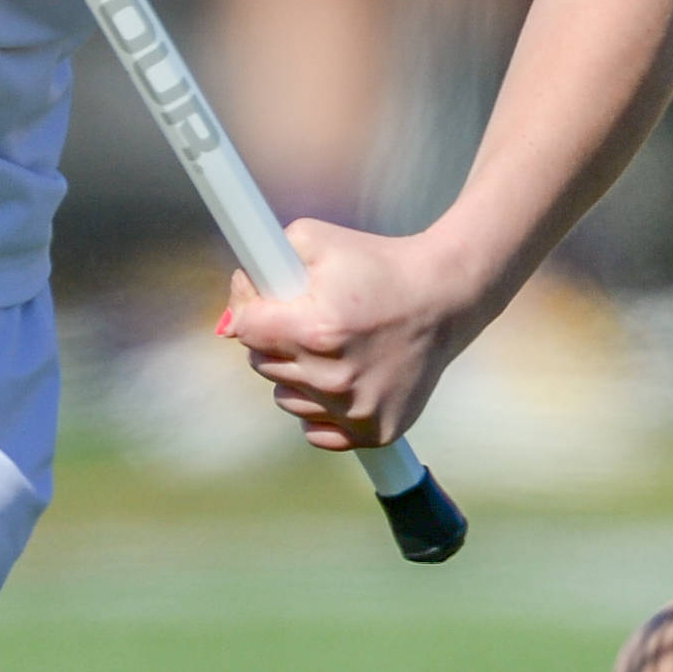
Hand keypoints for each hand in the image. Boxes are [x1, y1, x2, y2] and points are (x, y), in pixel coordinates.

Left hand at [219, 222, 483, 452]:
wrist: (444, 296)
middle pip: (262, 365)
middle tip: (308, 318)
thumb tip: (228, 317)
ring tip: (330, 347)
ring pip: (286, 399)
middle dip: (276, 339)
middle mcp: (333, 378)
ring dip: (296, 375)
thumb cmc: (380, 265)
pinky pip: (317, 432)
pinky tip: (340, 380)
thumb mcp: (317, 240)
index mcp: (315, 330)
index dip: (253, 308)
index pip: (245, 330)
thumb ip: (263, 260)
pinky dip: (320, 409)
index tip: (269, 300)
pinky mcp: (376, 431)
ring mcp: (356, 410)